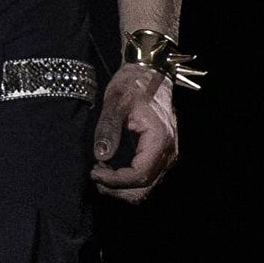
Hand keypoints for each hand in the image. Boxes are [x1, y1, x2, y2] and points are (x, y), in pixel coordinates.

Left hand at [90, 65, 177, 203]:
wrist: (149, 75)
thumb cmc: (133, 84)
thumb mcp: (116, 101)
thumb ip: (108, 129)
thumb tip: (101, 156)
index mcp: (159, 139)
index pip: (139, 175)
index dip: (115, 180)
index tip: (95, 171)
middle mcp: (168, 151)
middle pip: (145, 187)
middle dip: (117, 188)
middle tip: (95, 175)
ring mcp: (167, 155)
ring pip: (147, 186)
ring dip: (122, 187)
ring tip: (102, 173)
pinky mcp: (162, 155)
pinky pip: (148, 177)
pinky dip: (129, 180)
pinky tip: (112, 170)